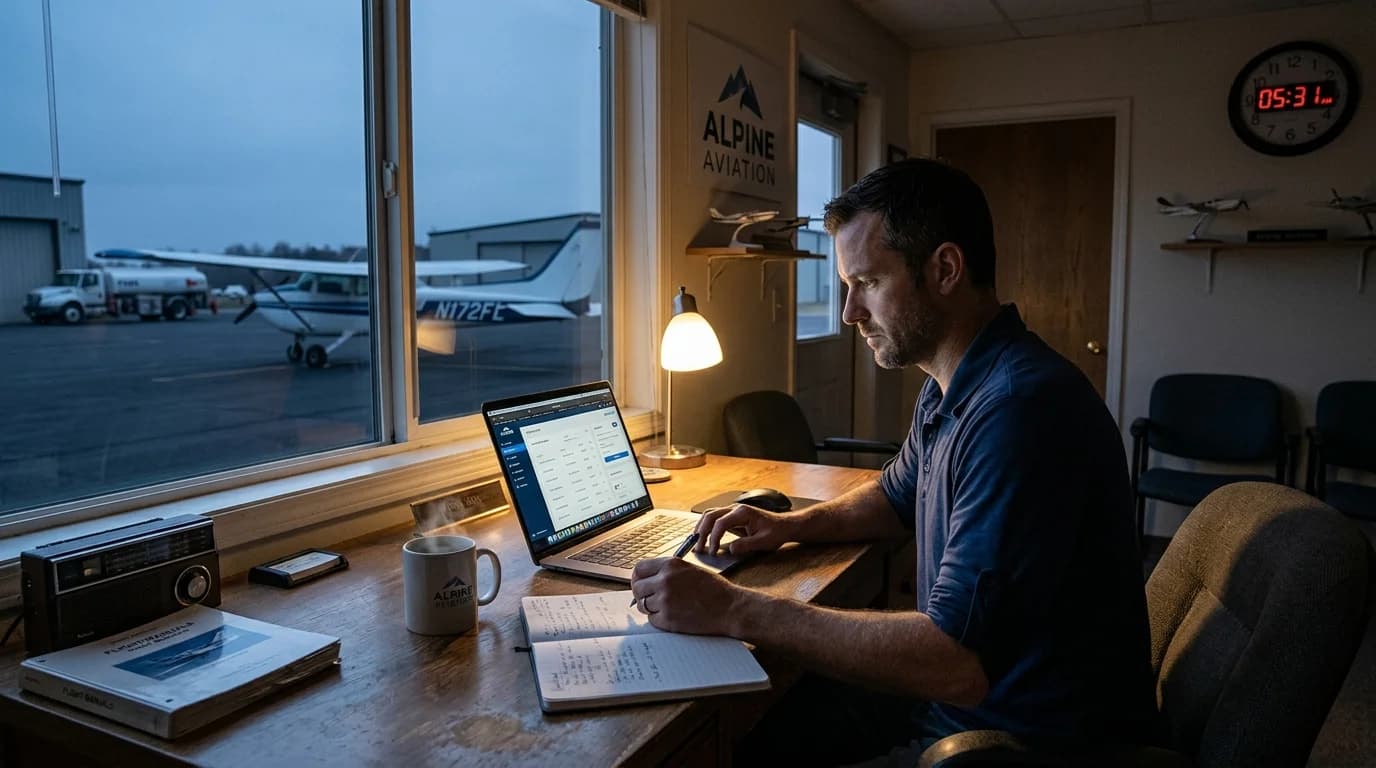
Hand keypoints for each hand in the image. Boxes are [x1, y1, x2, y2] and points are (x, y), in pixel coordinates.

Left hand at [629, 557, 743, 634]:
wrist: (730, 608)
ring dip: (651, 607)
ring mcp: (665, 600)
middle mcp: (665, 580)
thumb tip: (649, 578)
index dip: (638, 578)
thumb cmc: (714, 589)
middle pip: (637, 587)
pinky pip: (652, 619)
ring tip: (667, 607)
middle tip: (650, 599)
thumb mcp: (690, 569)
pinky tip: (673, 616)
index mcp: (670, 564)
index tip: (641, 583)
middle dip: (641, 594)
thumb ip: (668, 571)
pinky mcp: (667, 619)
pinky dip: (659, 620)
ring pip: (643, 605)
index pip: (639, 568)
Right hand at [694, 503, 796, 555]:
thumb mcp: (764, 542)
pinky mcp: (732, 517)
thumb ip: (747, 545)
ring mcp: (733, 511)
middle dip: (702, 532)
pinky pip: (714, 518)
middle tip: (698, 548)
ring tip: (696, 542)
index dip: (714, 537)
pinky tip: (703, 537)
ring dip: (701, 528)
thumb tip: (730, 549)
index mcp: (743, 513)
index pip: (721, 523)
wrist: (784, 526)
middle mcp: (736, 508)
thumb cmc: (776, 532)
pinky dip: (706, 527)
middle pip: (711, 516)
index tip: (712, 551)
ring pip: (710, 515)